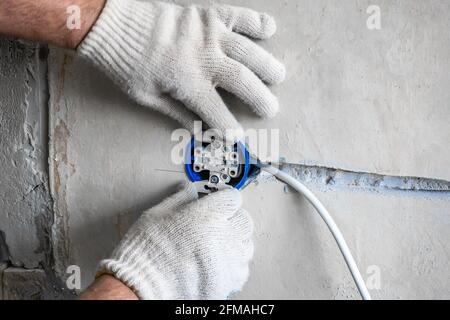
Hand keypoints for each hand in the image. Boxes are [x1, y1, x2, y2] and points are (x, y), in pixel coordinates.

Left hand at [78, 0, 284, 139]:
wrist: (113, 26)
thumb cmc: (127, 65)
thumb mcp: (147, 97)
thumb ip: (177, 113)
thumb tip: (198, 132)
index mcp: (186, 82)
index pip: (216, 112)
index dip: (229, 127)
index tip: (238, 137)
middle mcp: (203, 58)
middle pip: (242, 81)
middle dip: (260, 98)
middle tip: (271, 108)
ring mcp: (208, 33)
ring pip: (248, 51)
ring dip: (267, 65)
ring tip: (278, 76)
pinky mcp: (206, 14)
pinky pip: (239, 16)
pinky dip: (257, 22)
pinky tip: (270, 29)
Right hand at [97, 183, 253, 299]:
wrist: (141, 284)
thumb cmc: (146, 251)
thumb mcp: (158, 214)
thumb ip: (179, 199)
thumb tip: (188, 190)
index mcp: (206, 214)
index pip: (232, 198)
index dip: (224, 199)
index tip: (220, 203)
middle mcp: (221, 235)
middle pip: (244, 220)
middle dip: (234, 219)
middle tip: (221, 223)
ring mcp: (225, 260)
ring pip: (246, 245)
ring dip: (236, 242)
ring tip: (220, 244)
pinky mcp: (225, 281)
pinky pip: (241, 270)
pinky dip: (234, 266)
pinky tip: (220, 263)